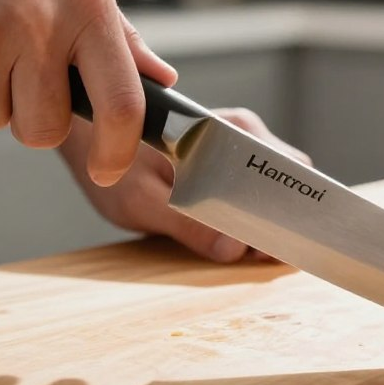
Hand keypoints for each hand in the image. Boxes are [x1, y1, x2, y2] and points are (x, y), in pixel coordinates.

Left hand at [60, 108, 311, 261]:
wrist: (94, 135)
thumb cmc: (112, 164)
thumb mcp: (141, 202)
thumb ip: (188, 226)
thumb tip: (234, 249)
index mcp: (227, 131)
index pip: (282, 172)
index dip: (284, 215)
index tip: (276, 249)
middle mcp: (242, 129)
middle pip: (289, 177)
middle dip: (280, 220)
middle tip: (260, 255)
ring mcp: (240, 139)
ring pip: (277, 182)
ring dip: (267, 218)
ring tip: (249, 248)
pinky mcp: (233, 153)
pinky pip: (260, 183)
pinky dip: (255, 211)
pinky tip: (237, 231)